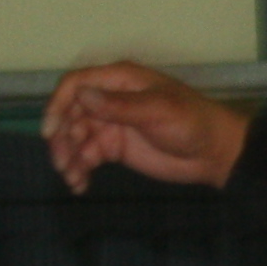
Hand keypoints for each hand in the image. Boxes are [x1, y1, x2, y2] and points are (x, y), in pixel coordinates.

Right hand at [43, 60, 250, 192]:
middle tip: (64, 163)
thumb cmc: (192, 122)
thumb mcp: (158, 111)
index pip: (76, 84)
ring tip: (73, 178)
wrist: (215, 153)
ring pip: (75, 137)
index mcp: (120, 80)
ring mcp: (110, 124)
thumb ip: (120, 105)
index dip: (58, 104)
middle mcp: (109, 99)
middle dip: (62, 138)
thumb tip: (82, 96)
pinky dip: (80, 170)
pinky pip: (87, 156)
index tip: (51, 131)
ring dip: (68, 157)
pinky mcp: (114, 148)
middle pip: (69, 113)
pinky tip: (80, 185)